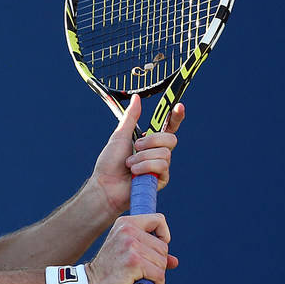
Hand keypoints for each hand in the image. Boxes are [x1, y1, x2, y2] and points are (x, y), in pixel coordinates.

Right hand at [86, 214, 178, 283]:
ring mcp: (131, 246)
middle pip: (163, 247)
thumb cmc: (110, 271)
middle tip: (138, 270)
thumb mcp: (129, 254)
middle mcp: (128, 231)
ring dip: (155, 276)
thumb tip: (174, 261)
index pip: (158, 220)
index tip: (153, 249)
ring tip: (137, 278)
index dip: (163, 235)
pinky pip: (159, 276)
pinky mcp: (134, 263)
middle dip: (157, 263)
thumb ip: (151, 253)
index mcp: (126, 223)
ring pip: (162, 263)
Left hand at [91, 95, 184, 214]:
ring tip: (130, 164)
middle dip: (152, 141)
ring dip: (142, 157)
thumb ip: (131, 118)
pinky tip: (134, 173)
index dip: (176, 117)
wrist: (106, 186)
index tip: (179, 106)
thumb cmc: (109, 163)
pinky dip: (144, 167)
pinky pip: (161, 166)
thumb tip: (136, 98)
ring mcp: (160, 167)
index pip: (168, 127)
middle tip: (136, 146)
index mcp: (149, 142)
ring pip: (164, 153)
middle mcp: (157, 153)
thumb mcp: (120, 136)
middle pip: (170, 139)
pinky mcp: (161, 179)